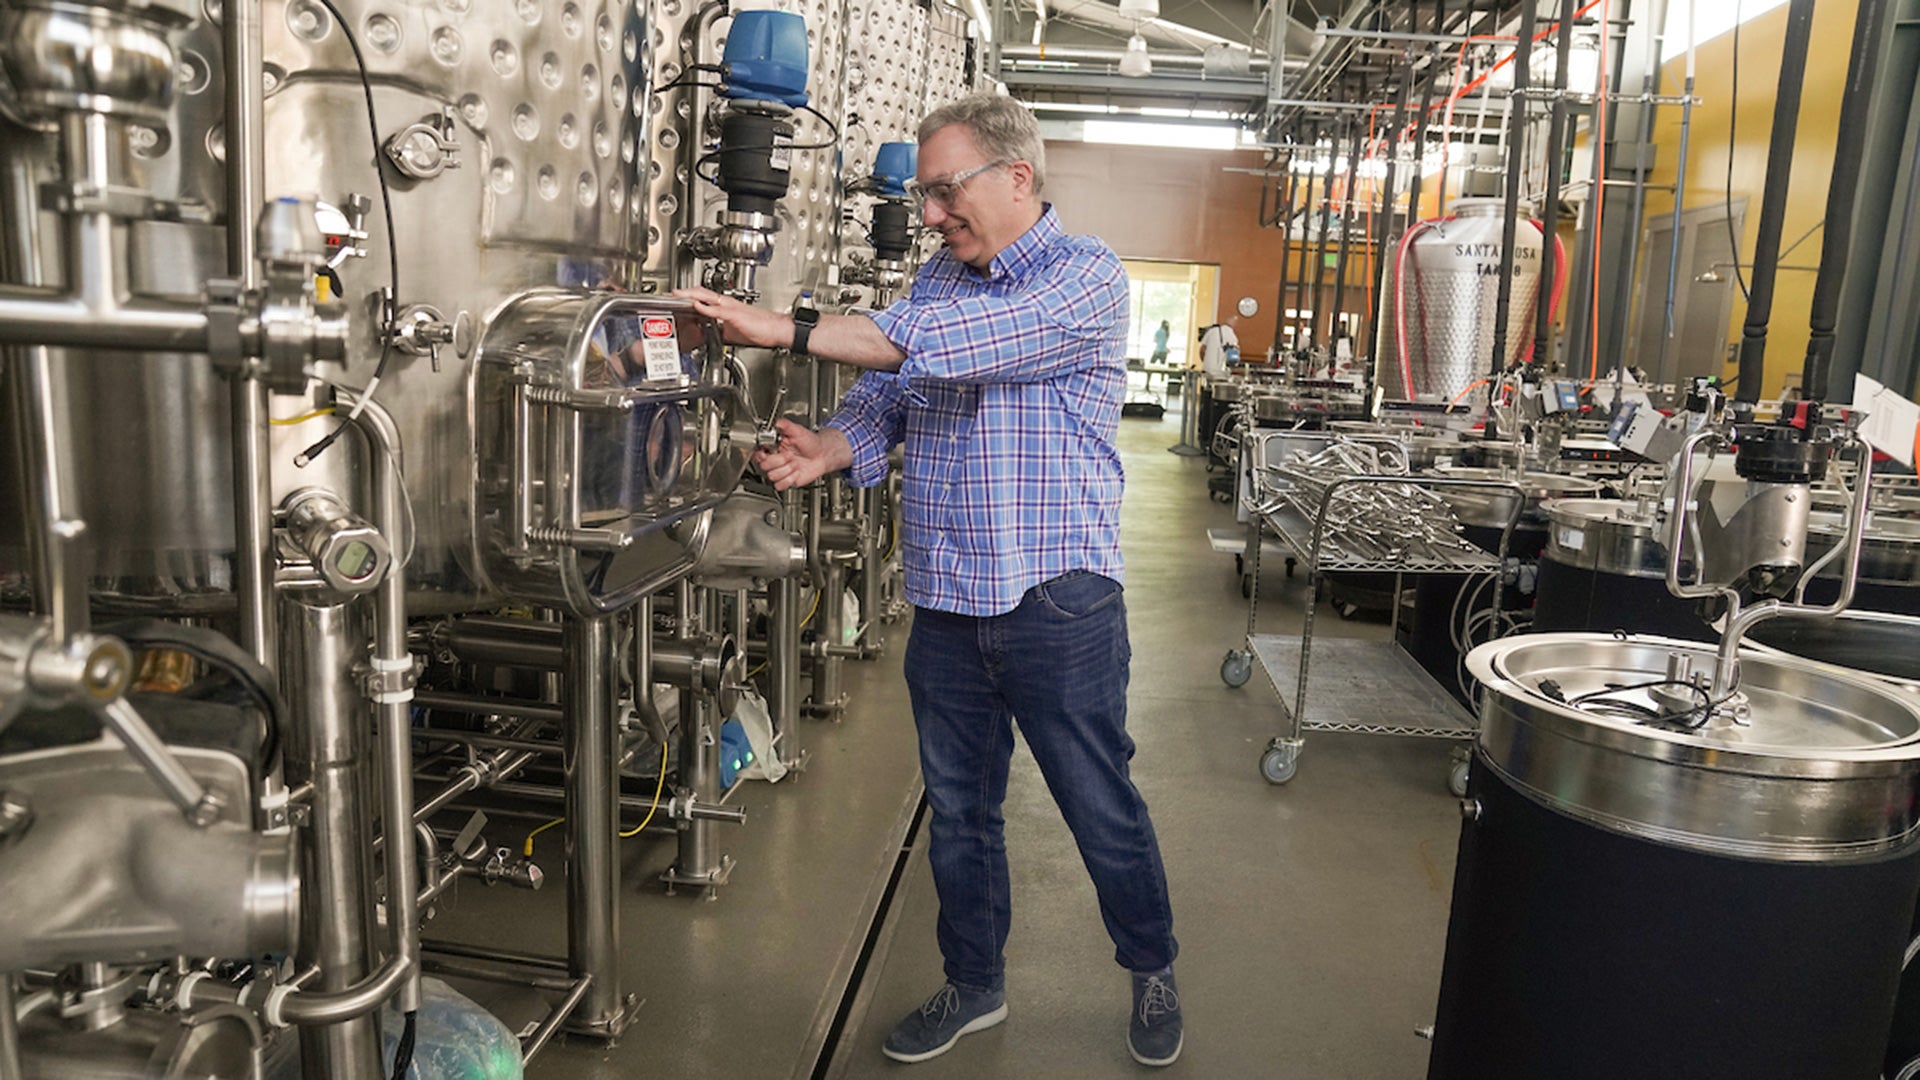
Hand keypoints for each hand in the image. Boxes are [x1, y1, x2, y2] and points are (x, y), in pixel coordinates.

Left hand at [673, 286, 791, 348]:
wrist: (777, 329)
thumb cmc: (760, 329)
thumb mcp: (733, 331)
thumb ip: (718, 329)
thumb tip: (707, 334)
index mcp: (726, 306)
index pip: (702, 298)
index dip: (687, 297)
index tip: (675, 299)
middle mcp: (726, 303)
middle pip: (700, 293)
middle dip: (684, 292)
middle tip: (669, 293)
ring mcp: (730, 308)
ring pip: (706, 297)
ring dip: (690, 296)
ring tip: (676, 295)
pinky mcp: (735, 315)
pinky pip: (717, 309)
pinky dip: (705, 307)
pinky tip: (696, 306)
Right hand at [751, 418, 852, 490]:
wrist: (823, 454)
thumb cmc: (811, 442)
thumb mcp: (798, 430)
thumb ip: (785, 425)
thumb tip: (776, 422)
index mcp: (773, 447)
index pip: (757, 453)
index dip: (760, 454)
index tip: (767, 452)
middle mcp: (775, 460)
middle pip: (763, 466)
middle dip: (778, 460)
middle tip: (789, 455)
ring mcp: (780, 471)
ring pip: (772, 476)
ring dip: (786, 470)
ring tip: (795, 463)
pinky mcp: (786, 481)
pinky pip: (780, 485)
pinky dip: (789, 480)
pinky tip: (796, 472)